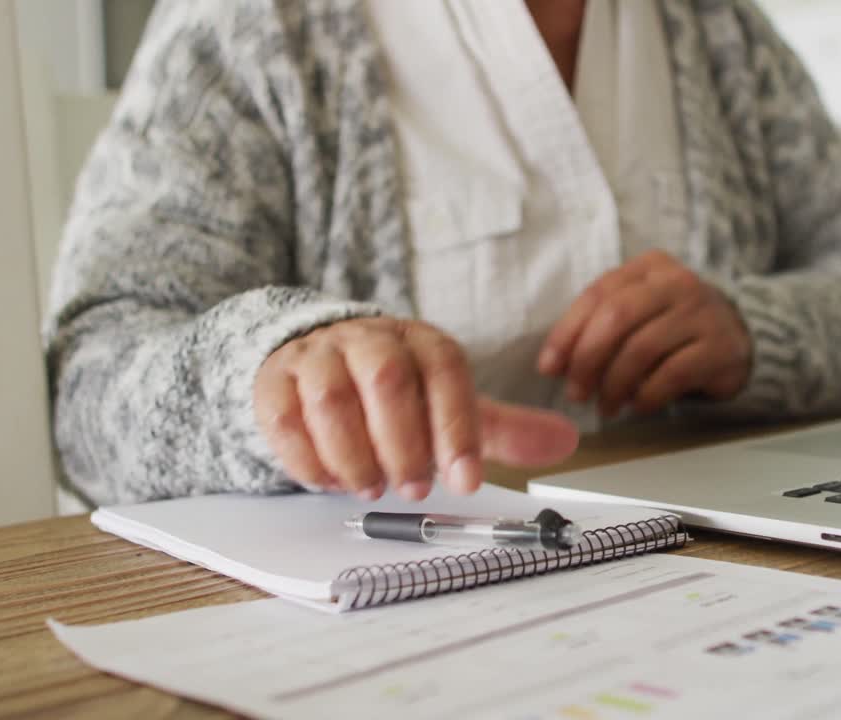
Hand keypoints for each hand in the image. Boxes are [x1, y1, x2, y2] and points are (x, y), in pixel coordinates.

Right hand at [255, 317, 578, 499]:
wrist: (319, 359)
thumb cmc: (396, 392)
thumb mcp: (450, 405)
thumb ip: (503, 428)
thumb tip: (567, 440)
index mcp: (421, 342)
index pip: (444, 372)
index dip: (457, 428)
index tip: (467, 480)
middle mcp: (369, 340)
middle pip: (385, 380)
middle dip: (404, 443)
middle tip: (415, 487)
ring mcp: (318, 356)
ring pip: (330, 398)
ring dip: (354, 455)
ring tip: (372, 487)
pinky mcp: (274, 380)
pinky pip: (282, 417)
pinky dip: (307, 458)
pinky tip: (330, 481)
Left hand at [537, 250, 751, 416]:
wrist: (740, 336)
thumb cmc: (674, 326)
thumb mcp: (639, 311)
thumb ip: (600, 325)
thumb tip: (555, 364)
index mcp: (649, 267)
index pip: (597, 294)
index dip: (567, 332)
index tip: (549, 367)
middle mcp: (677, 282)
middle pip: (617, 317)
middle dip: (588, 359)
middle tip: (577, 392)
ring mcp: (701, 313)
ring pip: (642, 348)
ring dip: (614, 384)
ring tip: (606, 405)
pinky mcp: (719, 348)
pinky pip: (672, 375)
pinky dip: (646, 395)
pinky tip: (637, 405)